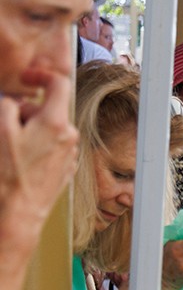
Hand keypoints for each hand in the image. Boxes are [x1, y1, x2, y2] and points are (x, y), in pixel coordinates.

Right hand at [0, 70, 79, 247]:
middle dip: (26, 111)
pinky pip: (49, 147)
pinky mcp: (63, 170)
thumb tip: (15, 100)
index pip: (59, 84)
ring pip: (47, 129)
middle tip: (6, 126)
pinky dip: (34, 146)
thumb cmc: (6, 176)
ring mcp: (68, 155)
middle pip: (48, 109)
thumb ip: (9, 105)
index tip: (27, 78)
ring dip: (29, 130)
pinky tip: (19, 162)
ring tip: (10, 149)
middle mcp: (69, 138)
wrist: (16, 214)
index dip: (40, 75)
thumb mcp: (0, 129)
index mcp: (56, 124)